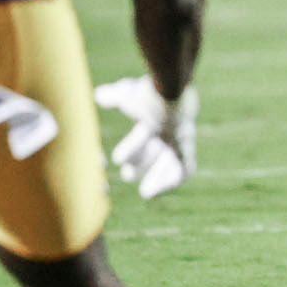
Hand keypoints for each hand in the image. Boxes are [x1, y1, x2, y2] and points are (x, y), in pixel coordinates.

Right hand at [95, 76, 197, 200]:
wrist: (171, 94)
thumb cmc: (147, 94)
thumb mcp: (127, 95)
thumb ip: (114, 96)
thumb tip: (99, 94)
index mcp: (155, 116)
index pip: (144, 134)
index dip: (131, 147)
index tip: (117, 159)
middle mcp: (170, 129)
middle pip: (158, 150)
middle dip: (142, 163)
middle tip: (128, 174)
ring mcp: (180, 139)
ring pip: (171, 162)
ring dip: (157, 176)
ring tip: (145, 192)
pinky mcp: (187, 149)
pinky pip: (184, 171)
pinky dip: (167, 183)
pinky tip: (150, 193)